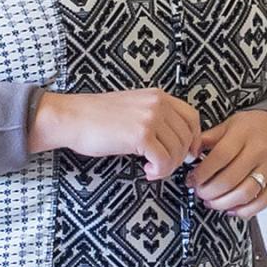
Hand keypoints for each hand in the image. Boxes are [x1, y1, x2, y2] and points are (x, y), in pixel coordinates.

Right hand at [30, 88, 201, 180]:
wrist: (71, 118)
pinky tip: (146, 170)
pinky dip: (159, 171)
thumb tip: (178, 142)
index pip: (192, 117)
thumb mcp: (133, 109)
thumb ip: (156, 118)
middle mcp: (158, 104)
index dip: (195, 139)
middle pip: (187, 137)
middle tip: (164, 166)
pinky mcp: (141, 135)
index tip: (188, 153)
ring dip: (167, 166)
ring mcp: (150, 118)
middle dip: (180, 157)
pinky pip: (164, 160)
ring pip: (177, 151)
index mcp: (158, 96)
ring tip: (151, 169)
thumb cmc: (97, 118)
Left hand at [186, 109, 266, 218]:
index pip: (219, 157)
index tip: (191, 180)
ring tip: (212, 202)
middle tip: (200, 193)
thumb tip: (187, 154)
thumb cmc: (255, 128)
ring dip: (223, 203)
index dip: (202, 173)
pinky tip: (231, 208)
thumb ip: (208, 138)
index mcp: (244, 134)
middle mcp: (260, 151)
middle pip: (230, 179)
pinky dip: (244, 211)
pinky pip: (262, 202)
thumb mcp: (230, 125)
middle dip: (209, 191)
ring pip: (245, 193)